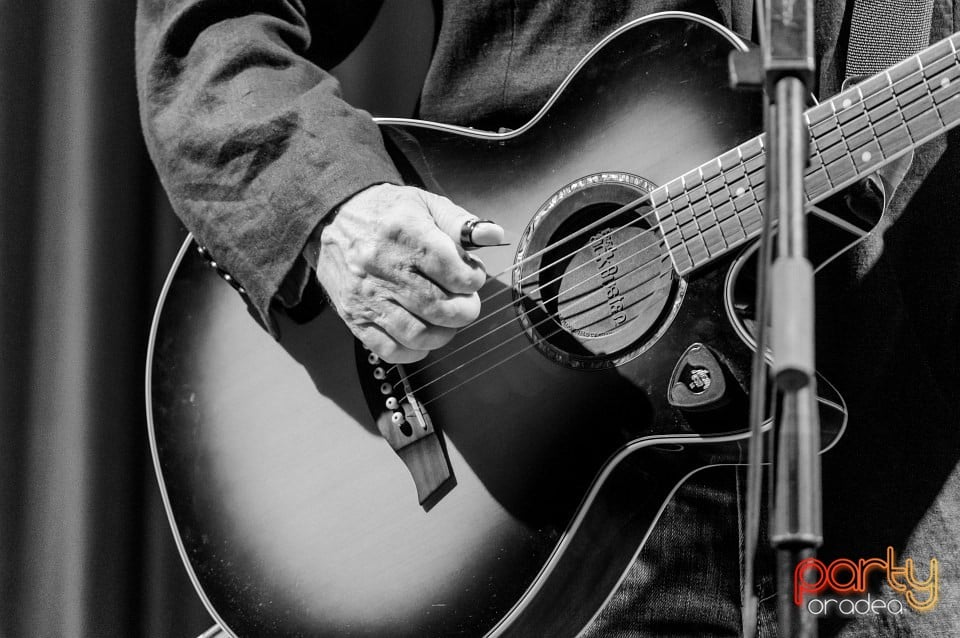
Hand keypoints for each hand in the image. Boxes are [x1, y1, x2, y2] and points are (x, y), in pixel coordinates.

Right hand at [311, 184, 503, 362]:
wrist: (335, 216)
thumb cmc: (388, 212)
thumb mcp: (425, 204)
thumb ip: (461, 222)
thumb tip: (494, 235)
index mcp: (405, 232)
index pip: (453, 270)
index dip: (473, 279)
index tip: (471, 276)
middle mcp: (382, 265)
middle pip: (439, 307)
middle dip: (465, 310)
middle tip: (466, 302)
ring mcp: (366, 294)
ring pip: (418, 333)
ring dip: (444, 333)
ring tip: (447, 319)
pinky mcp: (353, 315)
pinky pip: (389, 349)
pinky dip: (414, 351)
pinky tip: (423, 336)